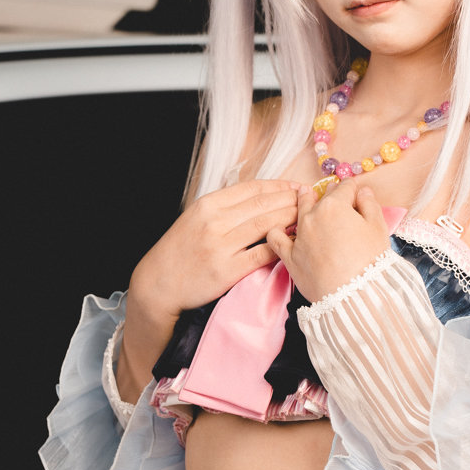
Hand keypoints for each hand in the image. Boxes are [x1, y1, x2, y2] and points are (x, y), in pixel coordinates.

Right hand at [130, 178, 302, 318]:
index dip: (279, 186)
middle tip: (310, 201)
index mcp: (208, 204)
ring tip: (307, 218)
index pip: (252, 188)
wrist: (158, 283)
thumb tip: (261, 198)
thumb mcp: (196, 218)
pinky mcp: (227, 270)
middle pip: (263, 204)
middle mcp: (214, 221)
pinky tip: (292, 243)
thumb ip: (225, 207)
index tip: (297, 187)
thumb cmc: (180, 250)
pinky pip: (261, 254)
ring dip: (290, 219)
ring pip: (266, 225)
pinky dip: (280, 246)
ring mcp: (221, 246)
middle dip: (291, 200)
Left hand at [267, 179, 389, 303]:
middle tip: (331, 193)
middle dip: (328, 194)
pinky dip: (276, 231)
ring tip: (302, 195)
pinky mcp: (290, 256)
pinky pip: (275, 238)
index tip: (355, 191)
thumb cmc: (370, 261)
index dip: (353, 188)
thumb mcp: (378, 228)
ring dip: (300, 201)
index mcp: (336, 205)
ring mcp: (299, 235)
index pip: (346, 188)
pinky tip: (279, 227)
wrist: (354, 294)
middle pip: (321, 197)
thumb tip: (363, 191)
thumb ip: (370, 205)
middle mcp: (314, 216)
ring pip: (296, 211)